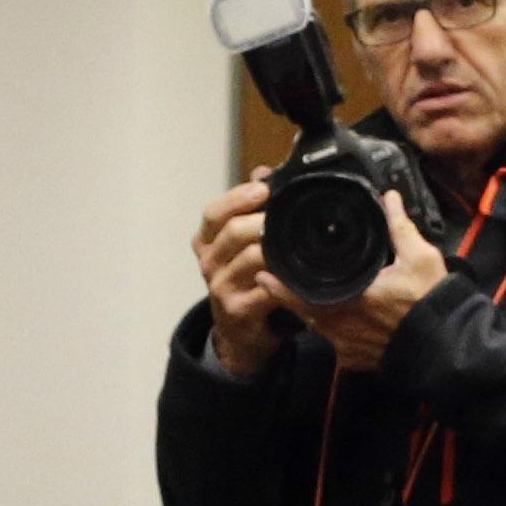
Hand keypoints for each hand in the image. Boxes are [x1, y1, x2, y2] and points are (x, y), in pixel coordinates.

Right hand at [194, 180, 285, 376]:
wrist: (242, 334)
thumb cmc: (248, 281)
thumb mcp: (245, 244)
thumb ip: (253, 209)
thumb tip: (266, 171)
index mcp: (207, 240)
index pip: (214, 213)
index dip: (237, 198)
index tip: (263, 189)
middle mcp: (208, 262)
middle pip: (233, 231)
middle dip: (263, 220)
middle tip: (289, 214)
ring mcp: (220, 288)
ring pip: (251, 258)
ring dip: (277, 248)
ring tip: (299, 239)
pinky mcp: (238, 310)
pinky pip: (265, 289)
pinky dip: (284, 278)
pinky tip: (299, 272)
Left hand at [279, 191, 449, 374]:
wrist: (447, 348)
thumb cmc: (431, 302)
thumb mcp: (419, 258)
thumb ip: (399, 227)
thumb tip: (389, 197)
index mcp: (350, 301)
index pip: (303, 295)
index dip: (281, 286)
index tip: (264, 272)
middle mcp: (342, 328)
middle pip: (303, 313)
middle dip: (289, 296)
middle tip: (272, 279)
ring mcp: (348, 347)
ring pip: (317, 328)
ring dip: (308, 312)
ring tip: (299, 294)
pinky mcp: (357, 360)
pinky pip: (335, 344)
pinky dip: (331, 330)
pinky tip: (334, 317)